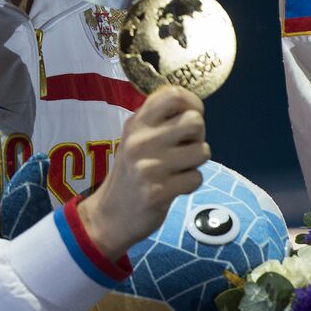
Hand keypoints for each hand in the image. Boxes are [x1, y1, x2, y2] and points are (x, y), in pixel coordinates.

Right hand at [76, 86, 209, 259]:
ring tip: (178, 168)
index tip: (191, 116)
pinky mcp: (158, 192)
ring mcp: (149, 166)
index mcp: (136, 122)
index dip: (192, 103)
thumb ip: (159, 120)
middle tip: (184, 148)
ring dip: (196, 162)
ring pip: (201, 151)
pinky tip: (174, 187)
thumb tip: (194, 107)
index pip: (174, 94)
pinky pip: (196, 178)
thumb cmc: (132, 171)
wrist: (108, 216)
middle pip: (195, 121)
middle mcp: (141, 140)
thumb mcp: (136, 138)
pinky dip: (190, 184)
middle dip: (198, 136)